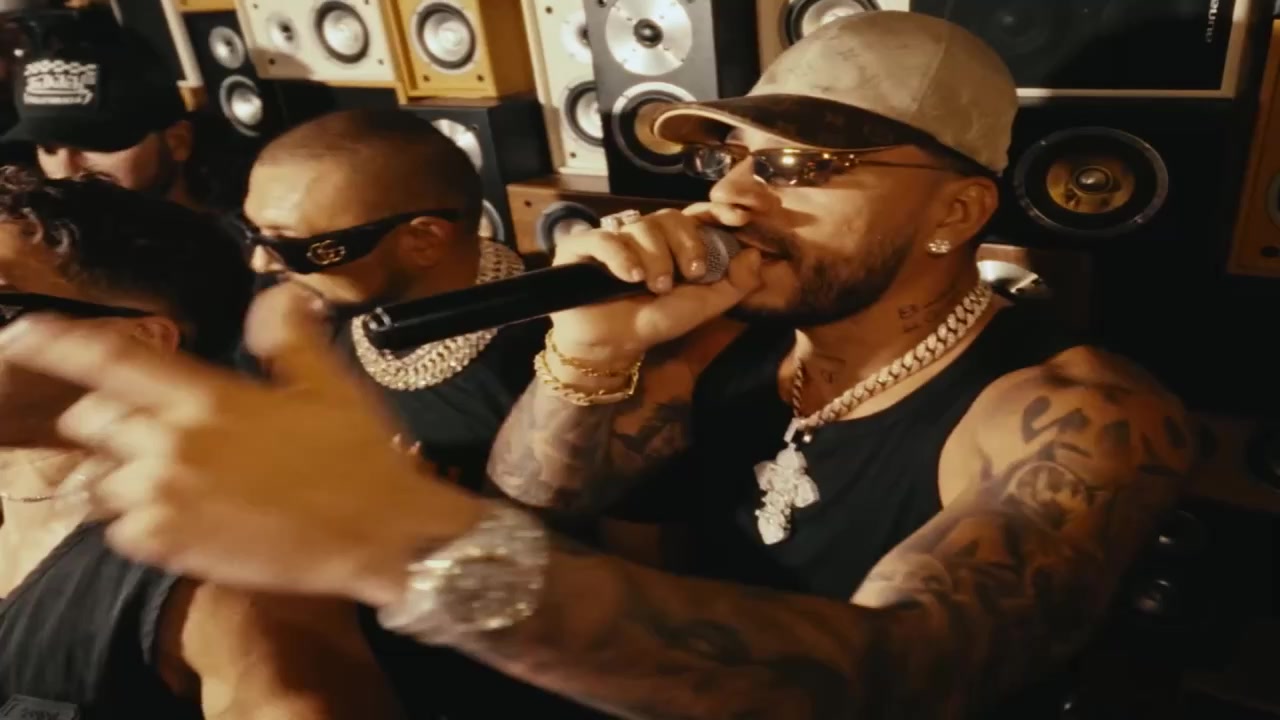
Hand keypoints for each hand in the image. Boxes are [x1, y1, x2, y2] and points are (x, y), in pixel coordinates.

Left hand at [0, 284, 481, 606]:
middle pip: (91, 421)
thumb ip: (290, 337)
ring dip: (127, 475)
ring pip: (103, 480)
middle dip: (110, 420)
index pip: (110, 359)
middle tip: (153, 429)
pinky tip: (188, 515)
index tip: (22, 334)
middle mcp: (174, 445)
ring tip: (178, 480)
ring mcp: (168, 499)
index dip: (56, 343)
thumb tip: (278, 295)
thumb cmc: (359, 459)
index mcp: (208, 397)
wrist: (377, 532)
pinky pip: (122, 530)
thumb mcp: (331, 385)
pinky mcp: (171, 546)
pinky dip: (143, 521)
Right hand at [550, 203, 762, 363]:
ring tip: (655, 287)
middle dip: (686, 245)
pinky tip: (630, 277)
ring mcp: (615, 237)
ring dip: (655, 259)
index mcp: (675, 242)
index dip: (719, 211)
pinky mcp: (583, 246)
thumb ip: (735, 284)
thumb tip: (756, 253)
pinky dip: (621, 257)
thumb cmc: (656, 320)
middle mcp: (646, 234)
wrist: (613, 344)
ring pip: (642, 227)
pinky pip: (605, 238)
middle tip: (689, 275)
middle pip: (671, 217)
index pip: (698, 214)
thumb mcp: (703, 305)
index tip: (740, 217)